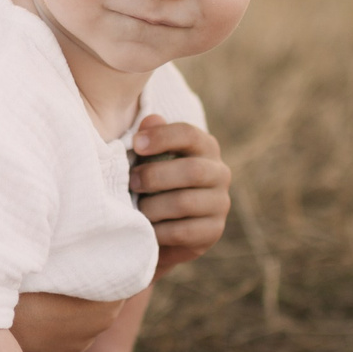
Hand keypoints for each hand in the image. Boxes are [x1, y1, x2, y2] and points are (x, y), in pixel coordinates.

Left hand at [131, 118, 229, 273]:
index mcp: (205, 147)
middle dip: (155, 176)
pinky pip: (182, 231)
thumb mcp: (149, 158)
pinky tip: (146, 229)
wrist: (162, 228)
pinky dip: (158, 231)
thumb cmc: (153, 183)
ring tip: (136, 209)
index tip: (136, 144)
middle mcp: (220, 173)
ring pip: (184, 202)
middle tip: (132, 183)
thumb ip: (150, 138)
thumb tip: (150, 119)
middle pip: (191, 170)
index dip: (161, 137)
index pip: (189, 134)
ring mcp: (220, 204)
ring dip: (153, 206)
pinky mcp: (213, 231)